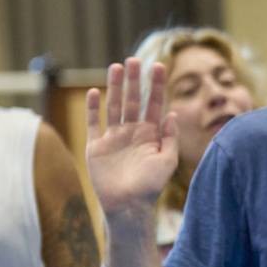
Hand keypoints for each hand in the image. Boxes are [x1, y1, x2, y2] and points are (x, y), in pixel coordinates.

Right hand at [85, 59, 178, 222]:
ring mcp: (113, 138)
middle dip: (134, 81)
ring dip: (114, 87)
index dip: (156, 86)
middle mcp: (132, 133)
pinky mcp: (96, 146)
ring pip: (114, 106)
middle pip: (132, 101)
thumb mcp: (167, 161)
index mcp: (151, 135)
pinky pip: (94, 123)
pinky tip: (95, 92)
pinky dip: (93, 108)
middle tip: (134, 60)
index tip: (159, 66)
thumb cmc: (150, 186)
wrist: (128, 206)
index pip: (154, 105)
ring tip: (117, 67)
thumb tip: (173, 114)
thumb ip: (169, 137)